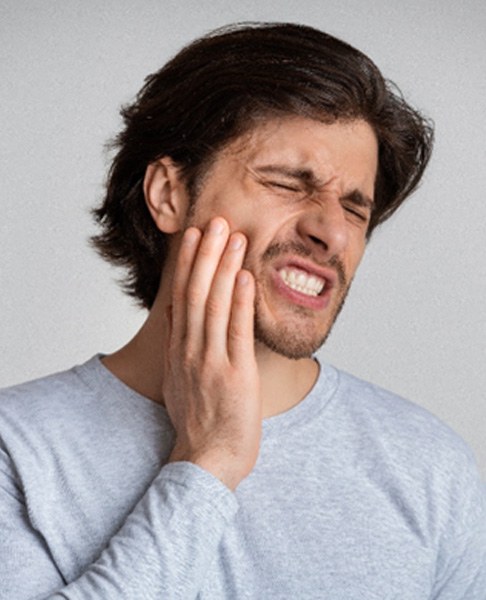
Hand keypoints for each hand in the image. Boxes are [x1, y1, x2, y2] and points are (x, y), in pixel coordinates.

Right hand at [163, 217, 260, 490]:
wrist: (205, 461)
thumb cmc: (197, 422)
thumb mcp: (179, 379)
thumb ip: (179, 343)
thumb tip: (177, 312)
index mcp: (180, 350)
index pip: (182, 297)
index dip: (188, 264)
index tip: (195, 236)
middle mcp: (192, 350)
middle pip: (197, 293)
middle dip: (206, 255)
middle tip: (215, 221)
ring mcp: (212, 362)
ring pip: (216, 306)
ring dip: (224, 269)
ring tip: (233, 237)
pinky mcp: (235, 375)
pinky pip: (237, 333)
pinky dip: (241, 303)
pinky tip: (246, 277)